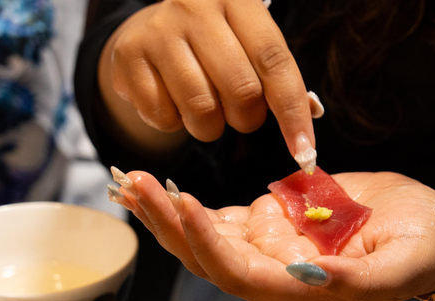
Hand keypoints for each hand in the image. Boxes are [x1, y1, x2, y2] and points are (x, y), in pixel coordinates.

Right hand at [98, 0, 314, 157]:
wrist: (149, 32)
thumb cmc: (215, 45)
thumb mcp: (250, 46)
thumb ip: (277, 80)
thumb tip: (306, 133)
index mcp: (238, 1)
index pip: (275, 62)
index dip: (293, 113)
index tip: (305, 152)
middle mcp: (196, 8)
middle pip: (242, 91)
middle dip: (247, 119)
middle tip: (239, 113)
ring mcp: (158, 31)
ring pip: (202, 111)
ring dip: (211, 127)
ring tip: (206, 109)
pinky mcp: (128, 57)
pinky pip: (164, 118)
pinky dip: (175, 123)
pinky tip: (172, 101)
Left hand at [109, 169, 434, 300]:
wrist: (432, 229)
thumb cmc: (426, 250)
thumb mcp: (405, 264)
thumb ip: (361, 280)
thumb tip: (312, 277)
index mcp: (304, 289)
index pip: (243, 275)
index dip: (209, 245)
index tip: (186, 203)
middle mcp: (279, 272)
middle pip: (210, 257)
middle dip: (171, 224)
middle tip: (134, 185)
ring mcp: (274, 245)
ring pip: (208, 235)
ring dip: (169, 212)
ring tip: (131, 180)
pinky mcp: (276, 219)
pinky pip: (224, 215)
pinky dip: (192, 203)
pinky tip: (161, 185)